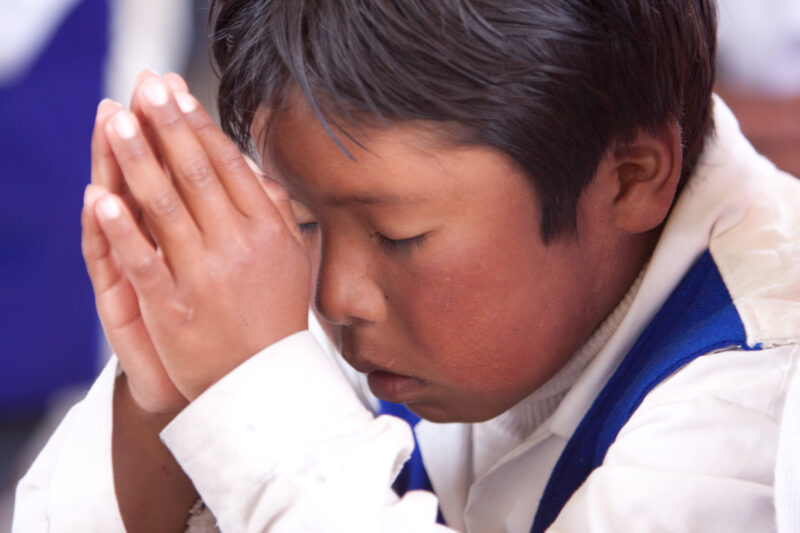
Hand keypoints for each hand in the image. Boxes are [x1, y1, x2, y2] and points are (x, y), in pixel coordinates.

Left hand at [90, 74, 310, 402]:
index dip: (198, 126)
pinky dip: (120, 229)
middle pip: (195, 174)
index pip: (228, 166)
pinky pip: (142, 261)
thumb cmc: (275, 317)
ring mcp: (204, 277)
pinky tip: (100, 197)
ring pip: (165, 208)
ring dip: (136, 159)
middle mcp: (238, 247)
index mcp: (268, 231)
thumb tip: (253, 167)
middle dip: (166, 125)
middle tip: (143, 86)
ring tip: (115, 121)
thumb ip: (276, 210)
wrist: (262, 382)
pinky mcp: (173, 307)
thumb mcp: (293, 259)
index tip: (176, 93)